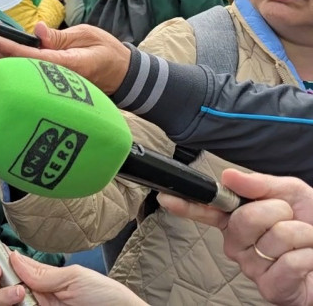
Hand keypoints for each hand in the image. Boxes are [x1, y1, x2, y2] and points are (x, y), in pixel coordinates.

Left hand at [0, 22, 130, 94]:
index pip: (30, 58)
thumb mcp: (87, 36)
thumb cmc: (106, 53)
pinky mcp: (44, 84)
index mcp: (66, 67)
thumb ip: (60, 36)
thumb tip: (38, 30)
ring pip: (14, 77)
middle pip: (15, 70)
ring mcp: (47, 85)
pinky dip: (1, 64)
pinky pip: (19, 76)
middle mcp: (53, 80)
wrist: (122, 74)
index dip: (8, 48)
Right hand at [0, 243, 144, 305]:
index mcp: (41, 281)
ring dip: (1, 295)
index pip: (8, 267)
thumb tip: (13, 257)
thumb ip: (41, 271)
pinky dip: (7, 305)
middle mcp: (33, 298)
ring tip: (19, 293)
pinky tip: (20, 302)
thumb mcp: (75, 278)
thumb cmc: (109, 301)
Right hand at [160, 169, 312, 305]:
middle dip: (279, 211)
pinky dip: (309, 255)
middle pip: (245, 218)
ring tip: (306, 242)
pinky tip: (310, 260)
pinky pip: (289, 262)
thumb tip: (229, 176)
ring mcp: (252, 268)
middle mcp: (238, 245)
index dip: (186, 203)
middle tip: (293, 218)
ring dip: (302, 234)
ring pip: (274, 238)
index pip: (207, 210)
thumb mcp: (292, 194)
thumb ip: (261, 183)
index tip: (166, 197)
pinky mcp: (270, 288)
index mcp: (238, 220)